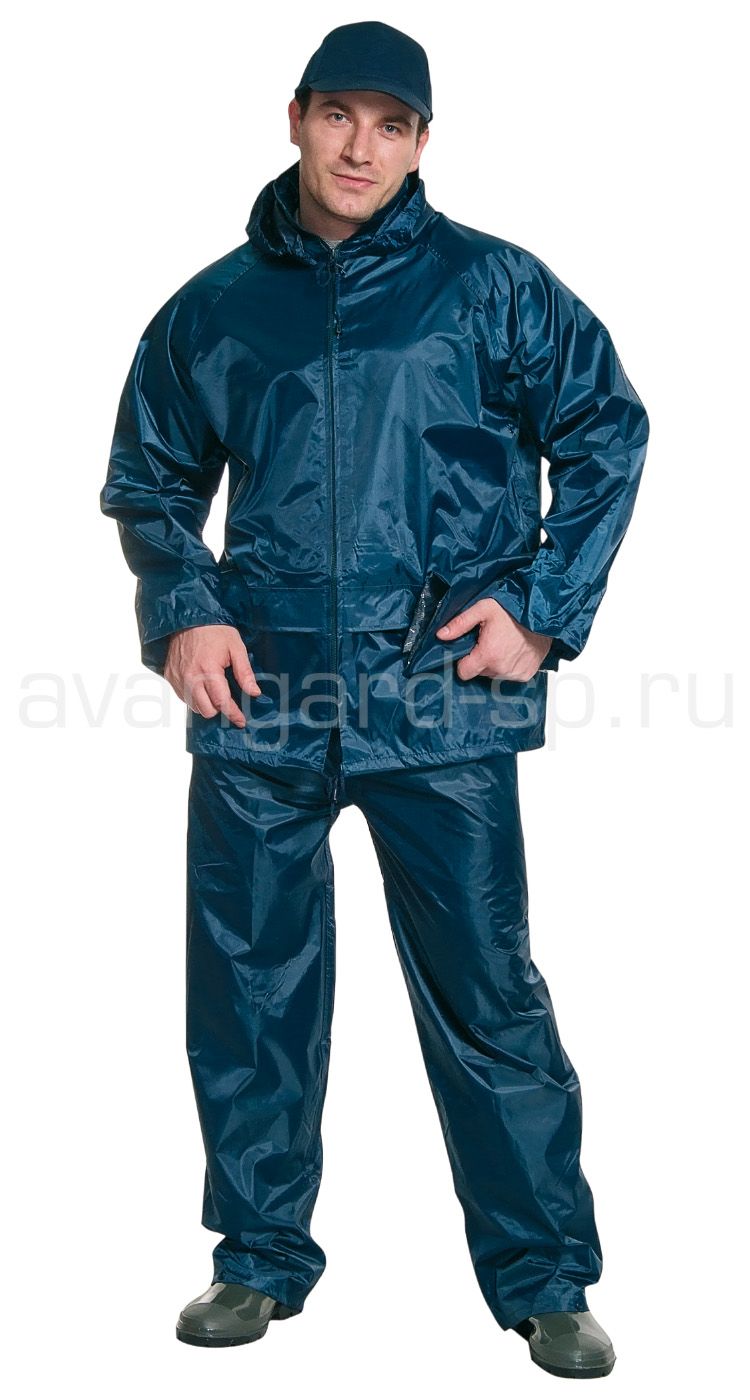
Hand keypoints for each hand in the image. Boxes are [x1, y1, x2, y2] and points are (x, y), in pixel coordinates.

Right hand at [164, 624, 260, 727]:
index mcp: (208, 671)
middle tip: (227, 700)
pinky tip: (201, 685)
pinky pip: (183, 697)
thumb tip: (254, 693)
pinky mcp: (171, 677)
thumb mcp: (236, 647)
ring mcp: (178, 679)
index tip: (241, 721)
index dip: (233, 714)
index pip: (222, 703)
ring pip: (194, 707)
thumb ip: (244, 672)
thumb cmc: (214, 630)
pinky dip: (193, 697)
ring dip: (205, 704)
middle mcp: (190, 678)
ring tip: (213, 691)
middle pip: (207, 710)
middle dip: (219, 709)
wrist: (188, 618)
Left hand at [436, 598, 551, 681]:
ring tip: (503, 644)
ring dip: (495, 662)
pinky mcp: (526, 674)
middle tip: (489, 641)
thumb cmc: (514, 610)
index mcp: (488, 655)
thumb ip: (460, 623)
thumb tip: (441, 635)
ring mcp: (515, 673)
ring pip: (494, 674)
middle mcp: (501, 669)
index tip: (469, 650)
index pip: (463, 673)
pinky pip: (509, 675)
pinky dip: (509, 665)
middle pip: (479, 672)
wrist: (541, 613)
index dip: (463, 661)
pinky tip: (513, 650)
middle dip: (480, 659)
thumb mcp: (483, 609)